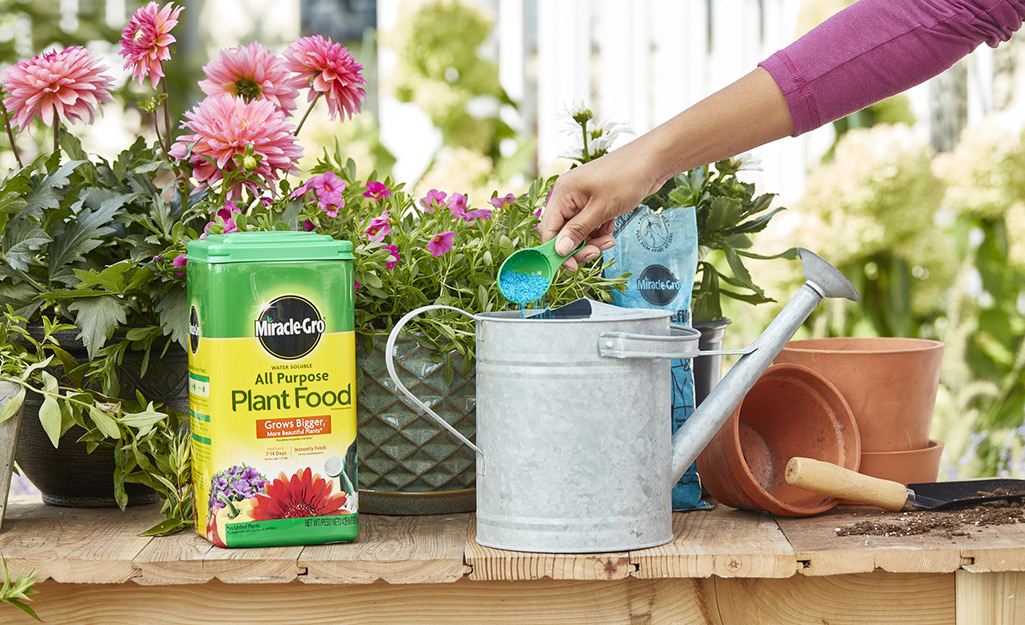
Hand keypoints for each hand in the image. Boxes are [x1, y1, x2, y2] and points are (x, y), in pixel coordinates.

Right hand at [539, 148, 661, 270]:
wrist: (653, 161)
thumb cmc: (627, 177)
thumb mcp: (601, 209)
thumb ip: (578, 231)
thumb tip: (559, 250)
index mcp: (563, 192)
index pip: (548, 229)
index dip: (557, 250)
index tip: (572, 266)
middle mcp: (568, 195)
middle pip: (563, 232)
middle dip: (579, 246)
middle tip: (596, 253)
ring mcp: (582, 198)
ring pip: (578, 231)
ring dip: (592, 240)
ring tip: (609, 240)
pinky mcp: (595, 202)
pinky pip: (590, 224)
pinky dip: (599, 231)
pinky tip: (611, 229)